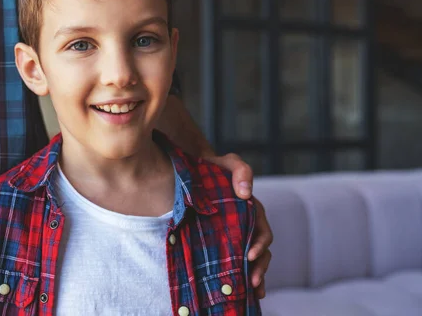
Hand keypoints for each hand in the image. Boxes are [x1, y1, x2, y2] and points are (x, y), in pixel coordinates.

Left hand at [204, 153, 272, 298]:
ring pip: (253, 259)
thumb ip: (241, 171)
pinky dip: (245, 275)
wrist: (194, 172)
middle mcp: (248, 225)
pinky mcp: (225, 241)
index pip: (262, 231)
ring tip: (252, 291)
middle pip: (261, 251)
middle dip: (259, 267)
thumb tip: (246, 193)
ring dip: (256, 275)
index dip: (259, 245)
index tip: (249, 255)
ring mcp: (238, 234)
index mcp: (252, 210)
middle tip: (251, 281)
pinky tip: (245, 292)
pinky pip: (238, 260)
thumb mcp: (229, 163)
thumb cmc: (214, 167)